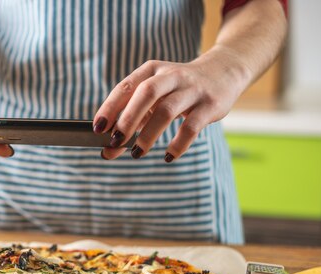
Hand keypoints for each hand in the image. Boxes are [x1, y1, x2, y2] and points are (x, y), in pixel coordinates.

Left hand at [94, 50, 248, 160]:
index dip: (109, 107)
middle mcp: (171, 76)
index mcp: (151, 71)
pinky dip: (178, 144)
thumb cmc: (177, 91)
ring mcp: (192, 89)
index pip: (125, 87)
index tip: (97, 128)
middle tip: (115, 141)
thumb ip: (132, 122)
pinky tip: (168, 156)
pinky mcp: (210, 105)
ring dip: (149, 134)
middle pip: (145, 93)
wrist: (223, 73)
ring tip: (137, 153)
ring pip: (166, 111)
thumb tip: (108, 151)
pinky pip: (191, 127)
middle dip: (127, 119)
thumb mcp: (154, 99)